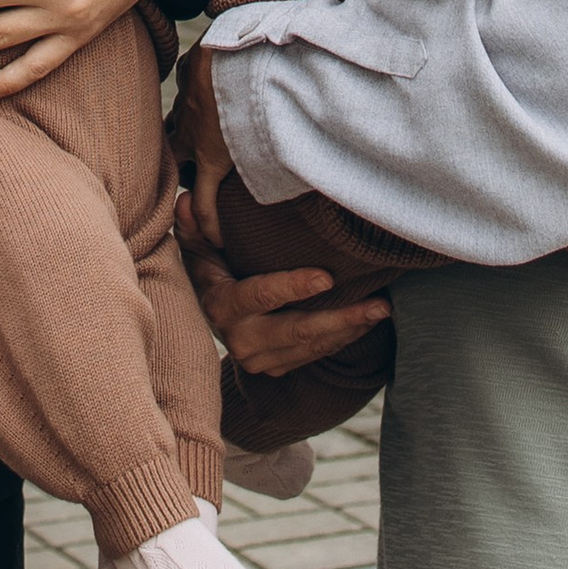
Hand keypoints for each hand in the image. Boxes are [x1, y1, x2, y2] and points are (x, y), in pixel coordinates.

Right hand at [171, 48, 389, 373]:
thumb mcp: (199, 247)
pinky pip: (315, 355)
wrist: (213, 317)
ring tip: (381, 309)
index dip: (292, 287)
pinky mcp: (278, 367)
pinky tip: (367, 320)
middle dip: (339, 320)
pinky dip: (343, 338)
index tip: (327, 277)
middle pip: (296, 332)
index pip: (260, 296)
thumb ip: (194, 227)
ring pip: (312, 347)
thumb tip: (186, 202)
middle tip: (377, 305)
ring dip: (350, 329)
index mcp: (222, 306)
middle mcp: (242, 340)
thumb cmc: (212, 267)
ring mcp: (261, 359)